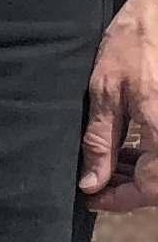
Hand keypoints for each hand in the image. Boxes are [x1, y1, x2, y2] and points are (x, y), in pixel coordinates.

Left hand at [83, 0, 157, 212]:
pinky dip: (149, 153)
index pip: (151, 188)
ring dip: (139, 171)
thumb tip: (91, 182)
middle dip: (128, 187)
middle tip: (94, 182)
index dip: (120, 200)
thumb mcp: (105, 91)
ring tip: (104, 165)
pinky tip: (125, 148)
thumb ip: (100, 141)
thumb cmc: (134, 41)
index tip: (90, 199)